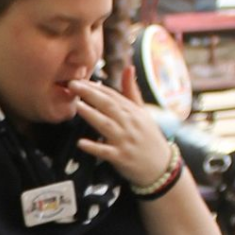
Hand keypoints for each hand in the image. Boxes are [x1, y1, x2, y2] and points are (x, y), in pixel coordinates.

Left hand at [71, 68, 170, 187]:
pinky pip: (106, 152)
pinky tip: (81, 143)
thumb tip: (128, 68)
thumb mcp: (143, 113)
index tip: (81, 79)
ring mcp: (125, 141)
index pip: (113, 95)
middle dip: (90, 94)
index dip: (96, 86)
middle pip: (108, 105)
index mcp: (133, 112)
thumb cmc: (149, 138)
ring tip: (77, 106)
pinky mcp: (121, 158)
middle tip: (73, 85)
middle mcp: (129, 124)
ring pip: (106, 125)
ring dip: (91, 115)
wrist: (162, 167)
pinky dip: (94, 147)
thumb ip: (132, 91)